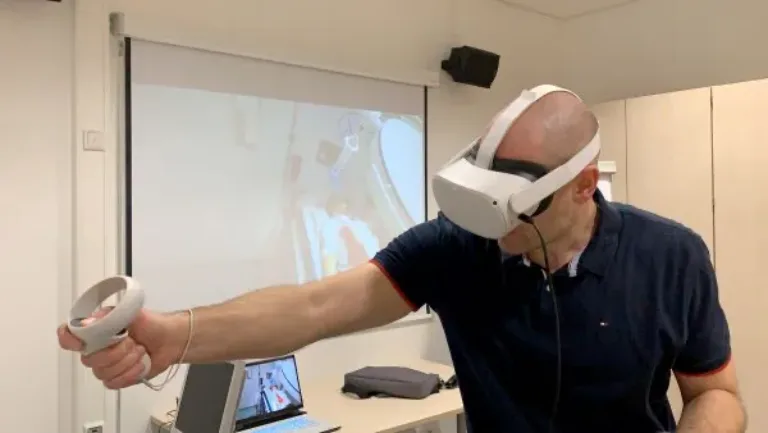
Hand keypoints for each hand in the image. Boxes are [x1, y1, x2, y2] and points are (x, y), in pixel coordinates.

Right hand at [57, 308, 185, 388]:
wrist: (169, 340)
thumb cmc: (151, 324)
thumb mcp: (132, 312)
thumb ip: (110, 316)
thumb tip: (89, 322)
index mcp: (95, 329)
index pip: (68, 335)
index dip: (68, 340)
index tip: (81, 343)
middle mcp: (96, 347)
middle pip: (88, 359)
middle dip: (115, 352)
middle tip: (131, 342)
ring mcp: (105, 364)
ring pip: (102, 373)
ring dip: (126, 362)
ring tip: (139, 351)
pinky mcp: (116, 377)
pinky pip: (113, 383)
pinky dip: (130, 374)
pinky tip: (139, 364)